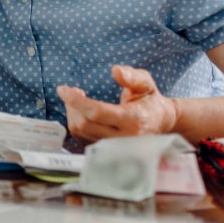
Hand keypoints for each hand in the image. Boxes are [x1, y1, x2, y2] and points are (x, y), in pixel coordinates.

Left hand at [57, 65, 178, 141]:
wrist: (161, 124)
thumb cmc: (150, 100)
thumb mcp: (146, 84)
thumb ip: (133, 76)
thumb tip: (116, 70)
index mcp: (134, 120)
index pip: (97, 112)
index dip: (76, 100)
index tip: (63, 89)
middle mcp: (124, 138)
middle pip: (84, 124)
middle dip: (72, 105)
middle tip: (72, 91)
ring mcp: (115, 149)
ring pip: (81, 133)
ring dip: (73, 114)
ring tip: (78, 100)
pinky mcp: (108, 152)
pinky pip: (82, 139)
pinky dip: (77, 123)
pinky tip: (81, 113)